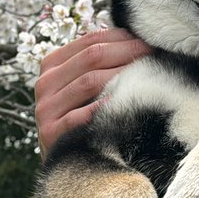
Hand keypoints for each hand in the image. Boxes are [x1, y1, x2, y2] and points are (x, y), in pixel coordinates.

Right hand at [34, 28, 150, 156]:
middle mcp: (45, 83)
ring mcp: (45, 108)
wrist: (66, 160)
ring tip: (147, 72)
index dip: (121, 36)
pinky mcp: (50, 132)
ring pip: (88, 82)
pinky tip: (124, 101)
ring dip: (121, 75)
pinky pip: (81, 115)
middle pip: (91, 57)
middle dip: (127, 50)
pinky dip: (103, 107)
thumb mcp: (81, 86)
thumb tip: (134, 36)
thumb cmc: (81, 116)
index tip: (148, 37)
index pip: (89, 40)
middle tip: (153, 49)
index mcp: (51, 65)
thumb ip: (96, 63)